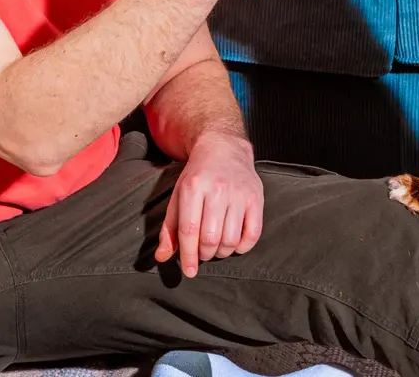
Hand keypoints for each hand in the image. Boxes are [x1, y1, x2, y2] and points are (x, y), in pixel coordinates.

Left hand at [154, 132, 263, 276]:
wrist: (224, 148)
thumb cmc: (198, 176)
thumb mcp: (178, 196)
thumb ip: (170, 228)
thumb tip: (162, 257)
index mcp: (193, 187)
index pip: (189, 231)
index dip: (187, 256)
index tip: (188, 271)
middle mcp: (217, 189)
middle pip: (210, 239)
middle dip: (204, 254)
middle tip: (202, 252)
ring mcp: (239, 193)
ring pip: (230, 240)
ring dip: (222, 252)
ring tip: (216, 246)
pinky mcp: (256, 197)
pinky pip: (253, 234)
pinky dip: (242, 247)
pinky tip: (234, 242)